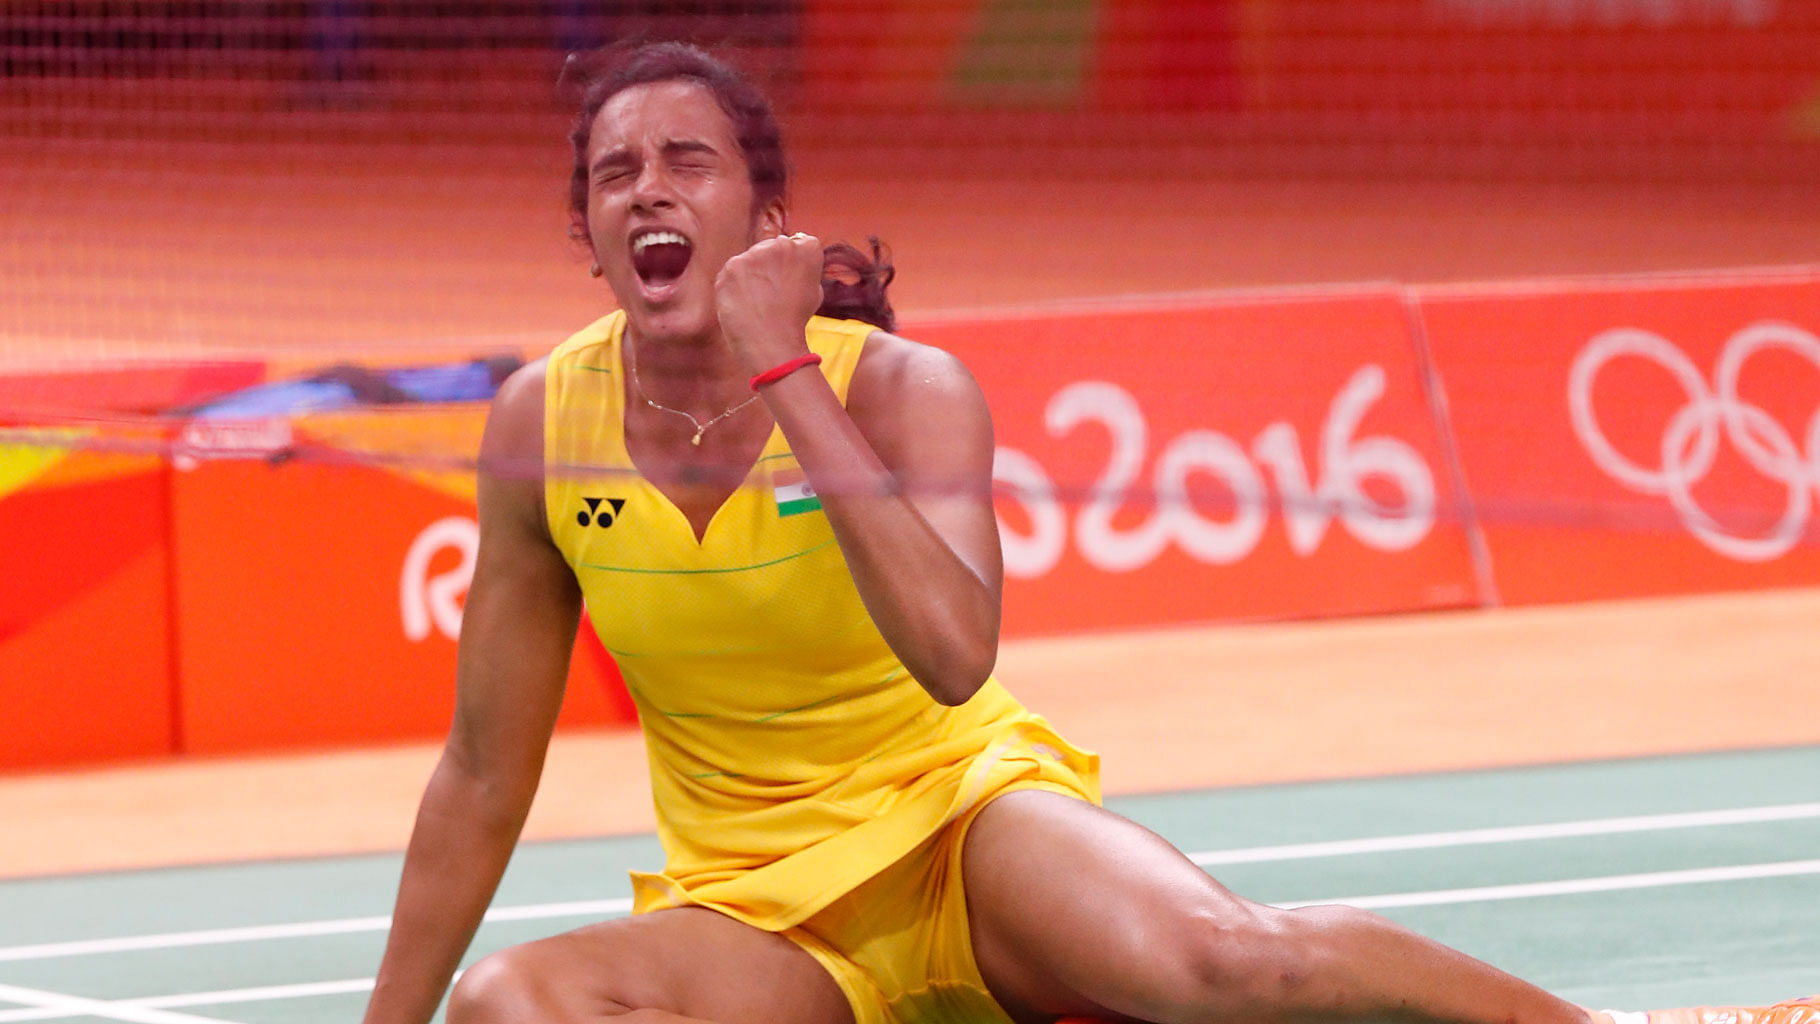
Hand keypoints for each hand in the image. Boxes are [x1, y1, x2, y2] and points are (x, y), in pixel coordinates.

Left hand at [715, 231, 823, 371]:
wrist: (772, 343)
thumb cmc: (795, 322)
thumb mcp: (814, 290)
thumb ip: (802, 269)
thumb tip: (787, 263)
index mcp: (808, 248)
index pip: (799, 243)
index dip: (794, 265)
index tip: (792, 282)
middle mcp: (782, 244)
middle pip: (772, 248)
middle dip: (770, 266)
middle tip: (772, 294)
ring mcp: (754, 254)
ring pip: (750, 259)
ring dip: (752, 274)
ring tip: (758, 302)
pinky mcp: (731, 266)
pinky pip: (732, 271)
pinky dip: (734, 285)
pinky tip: (743, 303)